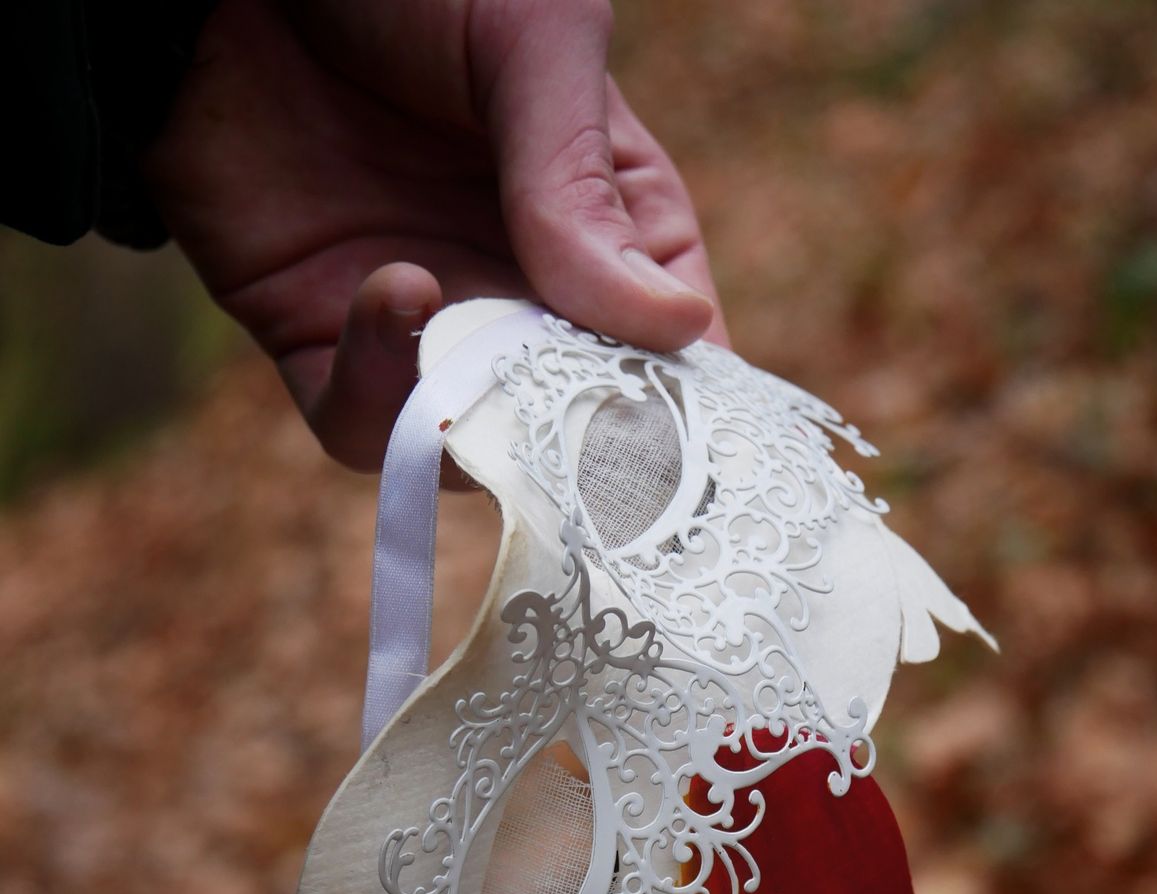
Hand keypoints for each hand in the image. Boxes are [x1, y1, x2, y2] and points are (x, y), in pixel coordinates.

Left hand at [146, 0, 723, 469]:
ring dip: (479, 418)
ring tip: (473, 323)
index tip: (691, 421)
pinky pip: (362, 425)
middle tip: (578, 410)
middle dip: (582, 431)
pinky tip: (395, 290)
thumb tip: (677, 327)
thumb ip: (585, 187)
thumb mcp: (530, 44)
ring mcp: (426, 324)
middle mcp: (521, 286)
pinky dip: (380, 396)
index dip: (685, 390)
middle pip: (578, 416)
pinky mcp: (324, 340)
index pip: (673, 338)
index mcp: (605, 217)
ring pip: (476, 444)